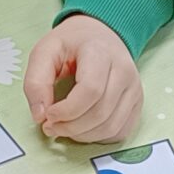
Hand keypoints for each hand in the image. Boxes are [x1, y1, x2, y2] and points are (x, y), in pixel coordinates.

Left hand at [25, 15, 142, 142]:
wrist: (99, 35)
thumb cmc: (71, 44)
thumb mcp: (44, 52)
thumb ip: (36, 81)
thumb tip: (40, 116)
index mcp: (100, 52)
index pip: (91, 91)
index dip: (67, 110)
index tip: (48, 114)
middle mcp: (124, 69)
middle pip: (101, 113)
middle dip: (71, 127)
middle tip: (50, 126)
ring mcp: (134, 87)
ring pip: (111, 127)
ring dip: (83, 136)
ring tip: (64, 128)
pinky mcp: (137, 102)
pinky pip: (120, 131)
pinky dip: (98, 137)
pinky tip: (82, 129)